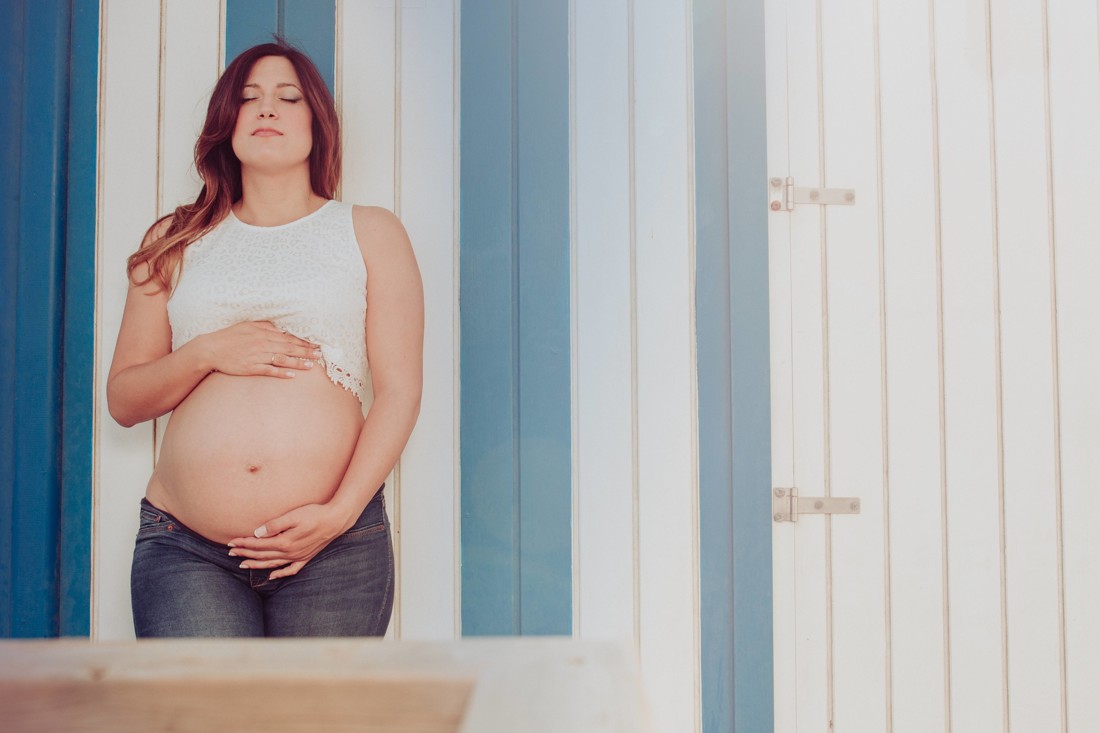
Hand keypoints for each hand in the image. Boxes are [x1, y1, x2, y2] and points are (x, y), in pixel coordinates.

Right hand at [194, 321, 321, 377]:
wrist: (210, 349)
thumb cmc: (229, 336)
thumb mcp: (248, 326)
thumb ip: (265, 326)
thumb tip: (280, 328)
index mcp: (263, 334)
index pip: (287, 338)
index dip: (303, 341)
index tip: (316, 343)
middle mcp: (262, 344)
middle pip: (288, 348)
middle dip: (305, 351)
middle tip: (319, 354)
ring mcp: (257, 357)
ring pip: (281, 359)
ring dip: (297, 362)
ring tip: (311, 365)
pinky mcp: (250, 368)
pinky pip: (268, 371)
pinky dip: (280, 373)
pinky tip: (291, 375)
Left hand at [226, 503, 349, 579]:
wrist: (336, 520)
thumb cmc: (315, 514)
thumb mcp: (293, 516)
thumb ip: (274, 525)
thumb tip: (257, 533)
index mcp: (284, 541)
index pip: (258, 544)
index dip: (243, 543)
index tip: (230, 542)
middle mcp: (289, 552)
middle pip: (262, 554)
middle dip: (245, 553)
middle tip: (230, 552)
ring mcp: (298, 556)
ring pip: (272, 564)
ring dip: (256, 564)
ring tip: (243, 564)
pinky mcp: (306, 557)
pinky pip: (290, 569)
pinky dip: (279, 574)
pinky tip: (272, 576)